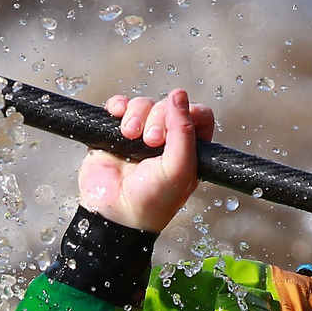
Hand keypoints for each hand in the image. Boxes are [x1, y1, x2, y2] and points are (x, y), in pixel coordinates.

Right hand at [78, 89, 213, 233]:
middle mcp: (166, 141)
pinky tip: (116, 117)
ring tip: (130, 136)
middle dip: (157, 117)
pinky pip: (119, 106)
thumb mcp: (179, 169)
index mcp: (189, 150)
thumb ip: (184, 131)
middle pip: (167, 105)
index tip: (173, 128)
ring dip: (135, 114)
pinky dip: (117, 106)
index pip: (197, 114)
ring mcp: (140, 136)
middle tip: (150, 142)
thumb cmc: (151, 203)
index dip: (186, 113)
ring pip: (142, 104)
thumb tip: (179, 95)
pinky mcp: (115, 133)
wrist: (114, 215)